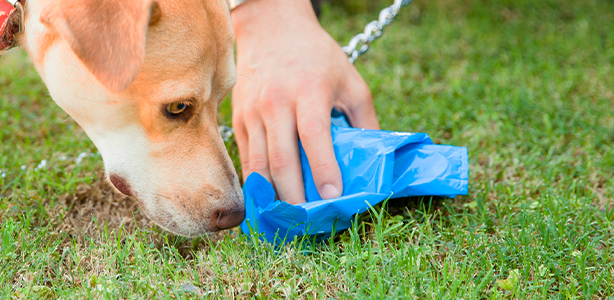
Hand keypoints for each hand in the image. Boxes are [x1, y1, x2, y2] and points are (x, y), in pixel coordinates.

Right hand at [230, 0, 378, 203]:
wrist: (270, 28)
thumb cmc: (317, 57)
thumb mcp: (350, 81)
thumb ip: (364, 120)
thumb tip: (373, 160)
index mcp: (310, 91)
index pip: (315, 137)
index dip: (323, 170)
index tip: (333, 196)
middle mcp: (277, 103)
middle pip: (282, 159)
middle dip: (295, 195)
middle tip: (307, 220)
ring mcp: (253, 112)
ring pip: (260, 164)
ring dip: (274, 195)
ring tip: (288, 218)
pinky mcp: (239, 118)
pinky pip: (247, 158)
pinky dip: (257, 183)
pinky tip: (269, 199)